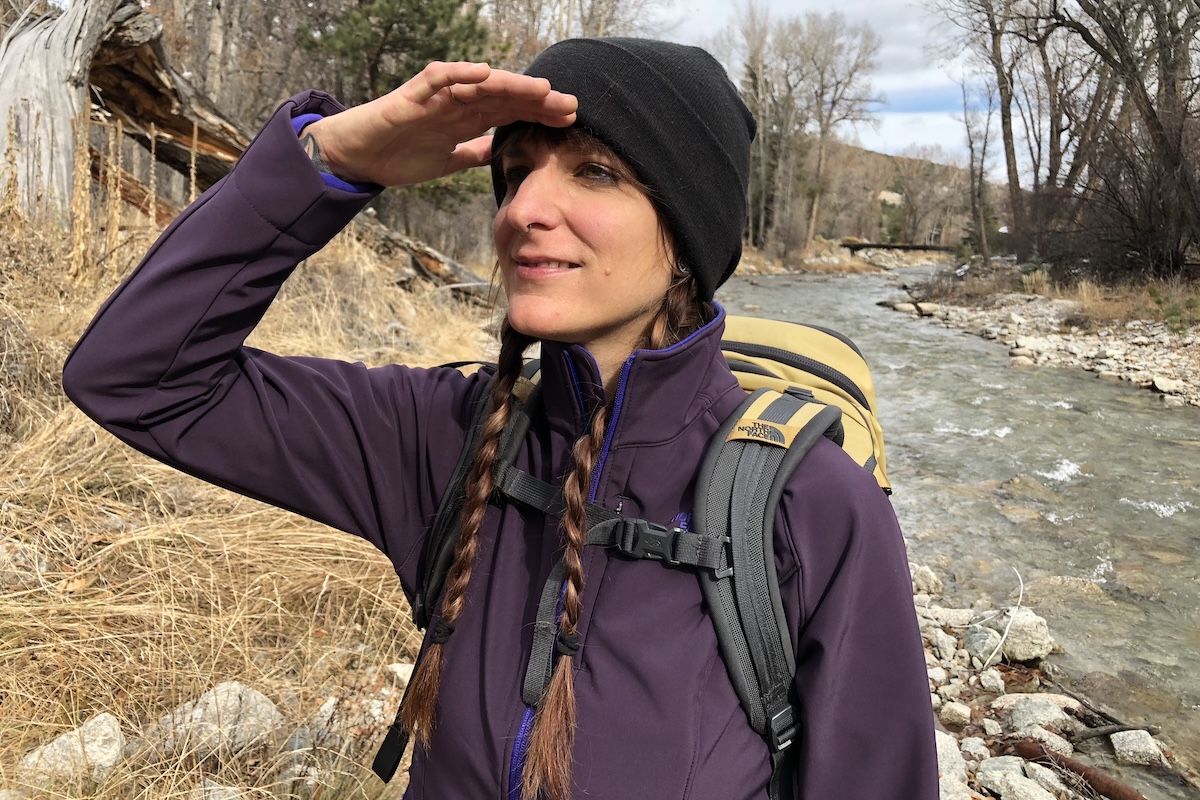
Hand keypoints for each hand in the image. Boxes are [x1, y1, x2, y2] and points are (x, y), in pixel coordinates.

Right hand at [303, 61, 576, 186]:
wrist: (357, 158)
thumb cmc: (398, 155)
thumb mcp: (447, 162)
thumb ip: (473, 154)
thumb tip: (500, 154)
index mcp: (466, 120)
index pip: (510, 112)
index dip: (539, 114)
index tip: (570, 119)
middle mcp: (456, 104)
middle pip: (503, 97)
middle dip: (537, 101)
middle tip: (570, 105)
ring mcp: (436, 98)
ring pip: (479, 85)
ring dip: (510, 86)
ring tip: (541, 91)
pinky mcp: (412, 97)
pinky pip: (437, 78)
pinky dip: (460, 73)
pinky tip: (485, 73)